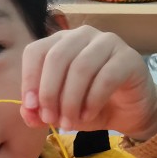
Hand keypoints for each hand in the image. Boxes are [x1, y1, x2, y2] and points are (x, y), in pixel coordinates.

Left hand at [20, 25, 156, 139]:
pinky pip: (106, 77)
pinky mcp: (128, 58)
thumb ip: (40, 111)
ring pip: (81, 67)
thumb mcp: (60, 112)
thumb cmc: (91, 106)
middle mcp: (82, 36)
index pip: (36, 52)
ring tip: (69, 122)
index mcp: (61, 42)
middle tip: (51, 120)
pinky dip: (93, 101)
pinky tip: (88, 115)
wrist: (129, 112)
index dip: (30, 79)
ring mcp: (107, 43)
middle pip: (57, 58)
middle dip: (49, 93)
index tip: (31, 107)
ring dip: (71, 100)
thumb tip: (27, 112)